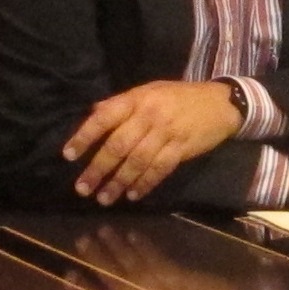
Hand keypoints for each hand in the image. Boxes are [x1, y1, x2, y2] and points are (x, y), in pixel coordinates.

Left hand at [63, 79, 243, 204]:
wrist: (220, 103)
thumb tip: (93, 114)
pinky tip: (133, 195)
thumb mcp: (150, 91)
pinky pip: (159, 170)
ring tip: (103, 198)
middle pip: (118, 145)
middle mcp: (150, 116)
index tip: (68, 155)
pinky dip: (145, 184)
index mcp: (137, 99)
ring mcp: (167, 133)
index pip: (104, 117)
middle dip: (98, 168)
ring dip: (118, 182)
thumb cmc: (179, 97)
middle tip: (82, 188)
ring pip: (137, 162)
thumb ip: (122, 103)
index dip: (85, 136)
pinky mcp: (182, 150)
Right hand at [71, 222, 249, 289]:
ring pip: (127, 263)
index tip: (68, 274)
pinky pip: (150, 255)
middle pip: (110, 280)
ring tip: (103, 230)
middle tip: (81, 240)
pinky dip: (140, 244)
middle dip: (93, 258)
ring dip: (113, 244)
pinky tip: (132, 234)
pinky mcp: (172, 275)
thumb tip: (98, 282)